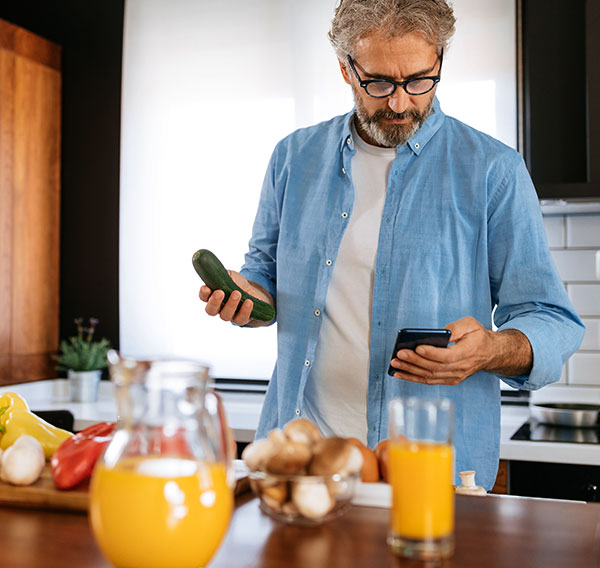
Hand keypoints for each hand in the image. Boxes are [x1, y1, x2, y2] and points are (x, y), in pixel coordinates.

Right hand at [199, 270, 271, 326]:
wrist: (253, 292)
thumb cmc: (237, 283)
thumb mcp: (229, 275)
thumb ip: (221, 274)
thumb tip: (214, 269)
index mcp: (212, 296)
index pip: (203, 297)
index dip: (203, 294)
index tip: (206, 287)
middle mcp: (218, 308)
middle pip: (211, 310)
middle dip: (214, 302)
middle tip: (220, 292)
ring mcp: (229, 315)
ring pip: (225, 315)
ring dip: (231, 304)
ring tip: (237, 293)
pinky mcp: (241, 319)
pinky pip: (241, 319)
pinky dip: (245, 311)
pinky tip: (249, 302)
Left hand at [389, 317, 503, 385]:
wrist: (490, 353)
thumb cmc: (478, 337)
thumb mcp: (470, 325)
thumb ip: (455, 328)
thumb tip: (440, 333)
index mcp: (468, 353)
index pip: (447, 356)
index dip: (431, 353)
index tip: (417, 347)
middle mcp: (461, 368)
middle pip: (435, 367)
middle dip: (415, 361)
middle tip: (399, 355)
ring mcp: (455, 376)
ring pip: (430, 376)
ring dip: (410, 371)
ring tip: (395, 363)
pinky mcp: (449, 380)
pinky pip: (429, 380)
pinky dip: (414, 378)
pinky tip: (400, 373)